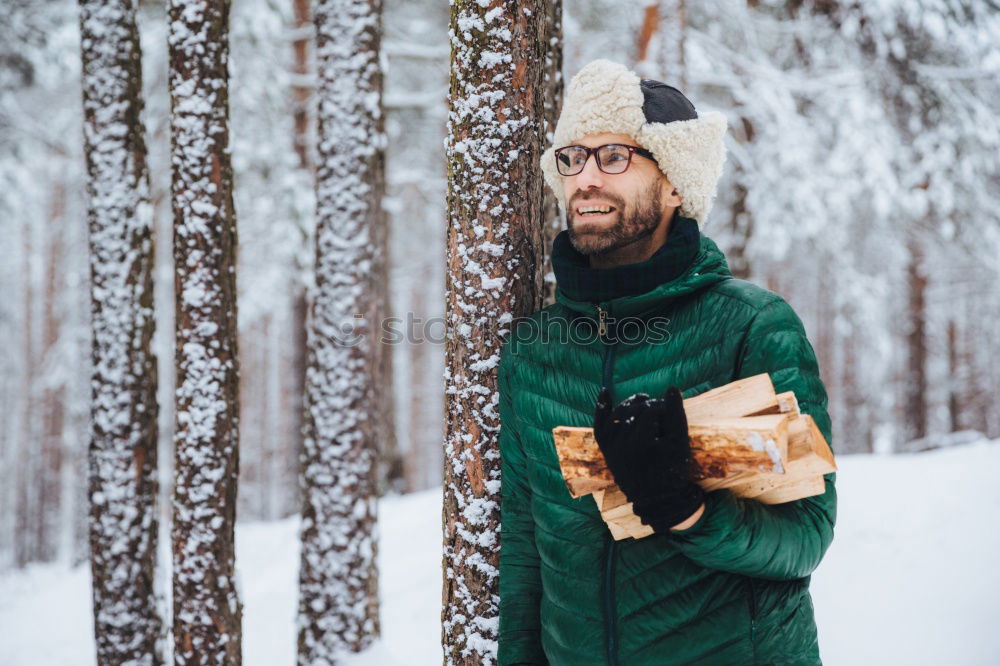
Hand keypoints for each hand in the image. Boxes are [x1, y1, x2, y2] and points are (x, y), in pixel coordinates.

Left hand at [593, 386, 703, 532]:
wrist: (658, 500)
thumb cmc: (673, 471)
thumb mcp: (679, 444)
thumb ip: (676, 415)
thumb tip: (672, 388)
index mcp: (642, 442)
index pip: (650, 411)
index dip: (662, 406)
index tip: (670, 410)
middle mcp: (622, 444)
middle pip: (632, 411)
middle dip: (647, 405)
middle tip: (659, 408)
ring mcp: (612, 448)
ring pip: (616, 415)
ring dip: (629, 404)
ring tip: (642, 400)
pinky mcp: (607, 451)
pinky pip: (599, 426)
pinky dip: (601, 409)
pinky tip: (604, 392)